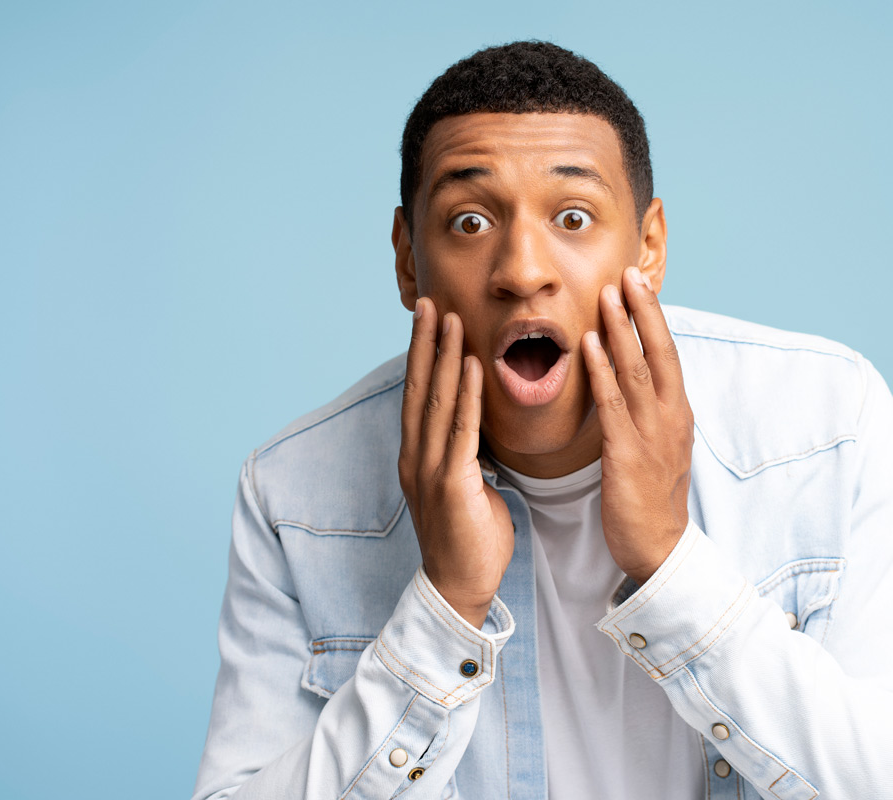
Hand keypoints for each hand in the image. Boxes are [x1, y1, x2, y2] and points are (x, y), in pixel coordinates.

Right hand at [398, 298, 514, 627]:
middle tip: (430, 302)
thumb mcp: (464, 485)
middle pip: (418, 388)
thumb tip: (477, 425)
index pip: (417, 394)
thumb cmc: (468, 538)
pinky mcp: (451, 483)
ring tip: (450, 318)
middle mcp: (415, 456)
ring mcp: (429, 469)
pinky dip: (464, 394)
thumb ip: (464, 453)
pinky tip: (470, 365)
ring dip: (442, 356)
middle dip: (424, 343)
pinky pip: (460, 429)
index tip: (428, 319)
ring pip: (434, 401)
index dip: (420, 354)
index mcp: (417, 456)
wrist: (458, 586)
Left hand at [581, 267, 694, 584]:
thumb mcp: (660, 446)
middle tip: (627, 273)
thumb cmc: (653, 498)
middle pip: (659, 352)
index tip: (639, 284)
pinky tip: (588, 344)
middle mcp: (670, 417)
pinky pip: (612, 403)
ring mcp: (651, 434)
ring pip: (637, 370)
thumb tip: (634, 380)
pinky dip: (601, 370)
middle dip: (643, 311)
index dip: (653, 318)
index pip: (669, 354)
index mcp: (678, 413)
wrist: (659, 547)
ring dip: (620, 330)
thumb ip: (650, 412)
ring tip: (607, 295)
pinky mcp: (626, 453)